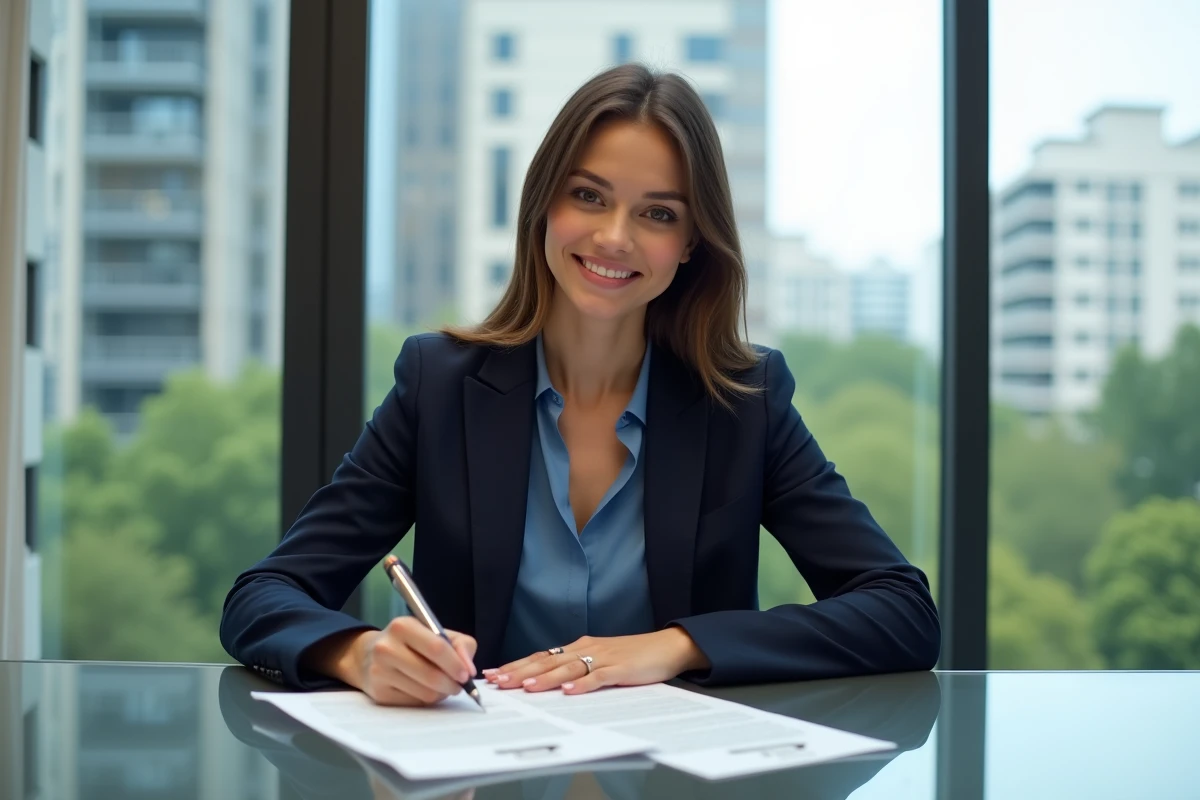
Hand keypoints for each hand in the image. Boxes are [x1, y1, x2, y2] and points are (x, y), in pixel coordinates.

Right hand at [318, 618, 477, 706]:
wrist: (369, 655)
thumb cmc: (412, 643)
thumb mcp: (436, 632)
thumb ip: (460, 644)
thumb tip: (469, 669)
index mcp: (403, 626)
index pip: (437, 648)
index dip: (456, 664)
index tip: (467, 674)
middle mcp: (387, 648)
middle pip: (432, 675)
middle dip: (452, 684)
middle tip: (459, 685)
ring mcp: (380, 672)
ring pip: (425, 693)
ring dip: (441, 693)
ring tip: (442, 685)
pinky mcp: (379, 694)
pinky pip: (415, 703)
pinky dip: (426, 700)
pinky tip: (424, 689)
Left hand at [482, 628, 709, 694]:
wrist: (668, 646)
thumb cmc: (633, 655)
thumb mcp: (600, 659)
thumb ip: (577, 668)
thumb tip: (550, 682)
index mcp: (579, 646)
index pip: (542, 655)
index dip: (517, 664)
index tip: (495, 672)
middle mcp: (587, 649)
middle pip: (548, 660)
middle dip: (521, 671)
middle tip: (498, 681)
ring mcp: (604, 658)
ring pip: (568, 668)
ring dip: (546, 678)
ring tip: (526, 687)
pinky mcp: (621, 668)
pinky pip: (599, 677)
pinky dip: (583, 684)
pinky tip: (569, 692)